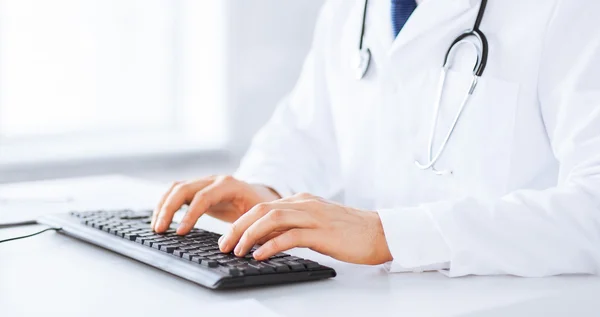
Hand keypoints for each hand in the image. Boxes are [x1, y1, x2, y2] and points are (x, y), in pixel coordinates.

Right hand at [151, 176, 279, 233]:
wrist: (264, 194)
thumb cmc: (262, 208)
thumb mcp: (258, 218)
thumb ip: (246, 229)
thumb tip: (230, 247)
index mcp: (230, 186)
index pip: (204, 196)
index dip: (190, 214)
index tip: (180, 232)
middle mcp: (215, 180)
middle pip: (184, 188)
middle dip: (169, 209)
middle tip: (160, 229)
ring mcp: (205, 182)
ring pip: (177, 187)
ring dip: (163, 205)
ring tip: (156, 226)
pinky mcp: (199, 188)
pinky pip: (178, 192)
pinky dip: (166, 203)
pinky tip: (161, 219)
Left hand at [218, 193, 392, 264]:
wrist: (381, 232)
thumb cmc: (351, 232)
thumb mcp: (318, 224)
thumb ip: (294, 227)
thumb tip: (267, 241)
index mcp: (302, 201)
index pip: (263, 207)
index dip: (242, 222)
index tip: (228, 238)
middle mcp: (304, 204)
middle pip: (261, 210)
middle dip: (238, 227)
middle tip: (223, 244)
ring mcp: (313, 216)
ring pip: (271, 219)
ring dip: (249, 235)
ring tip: (236, 251)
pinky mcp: (322, 232)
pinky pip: (289, 236)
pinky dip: (270, 245)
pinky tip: (259, 256)